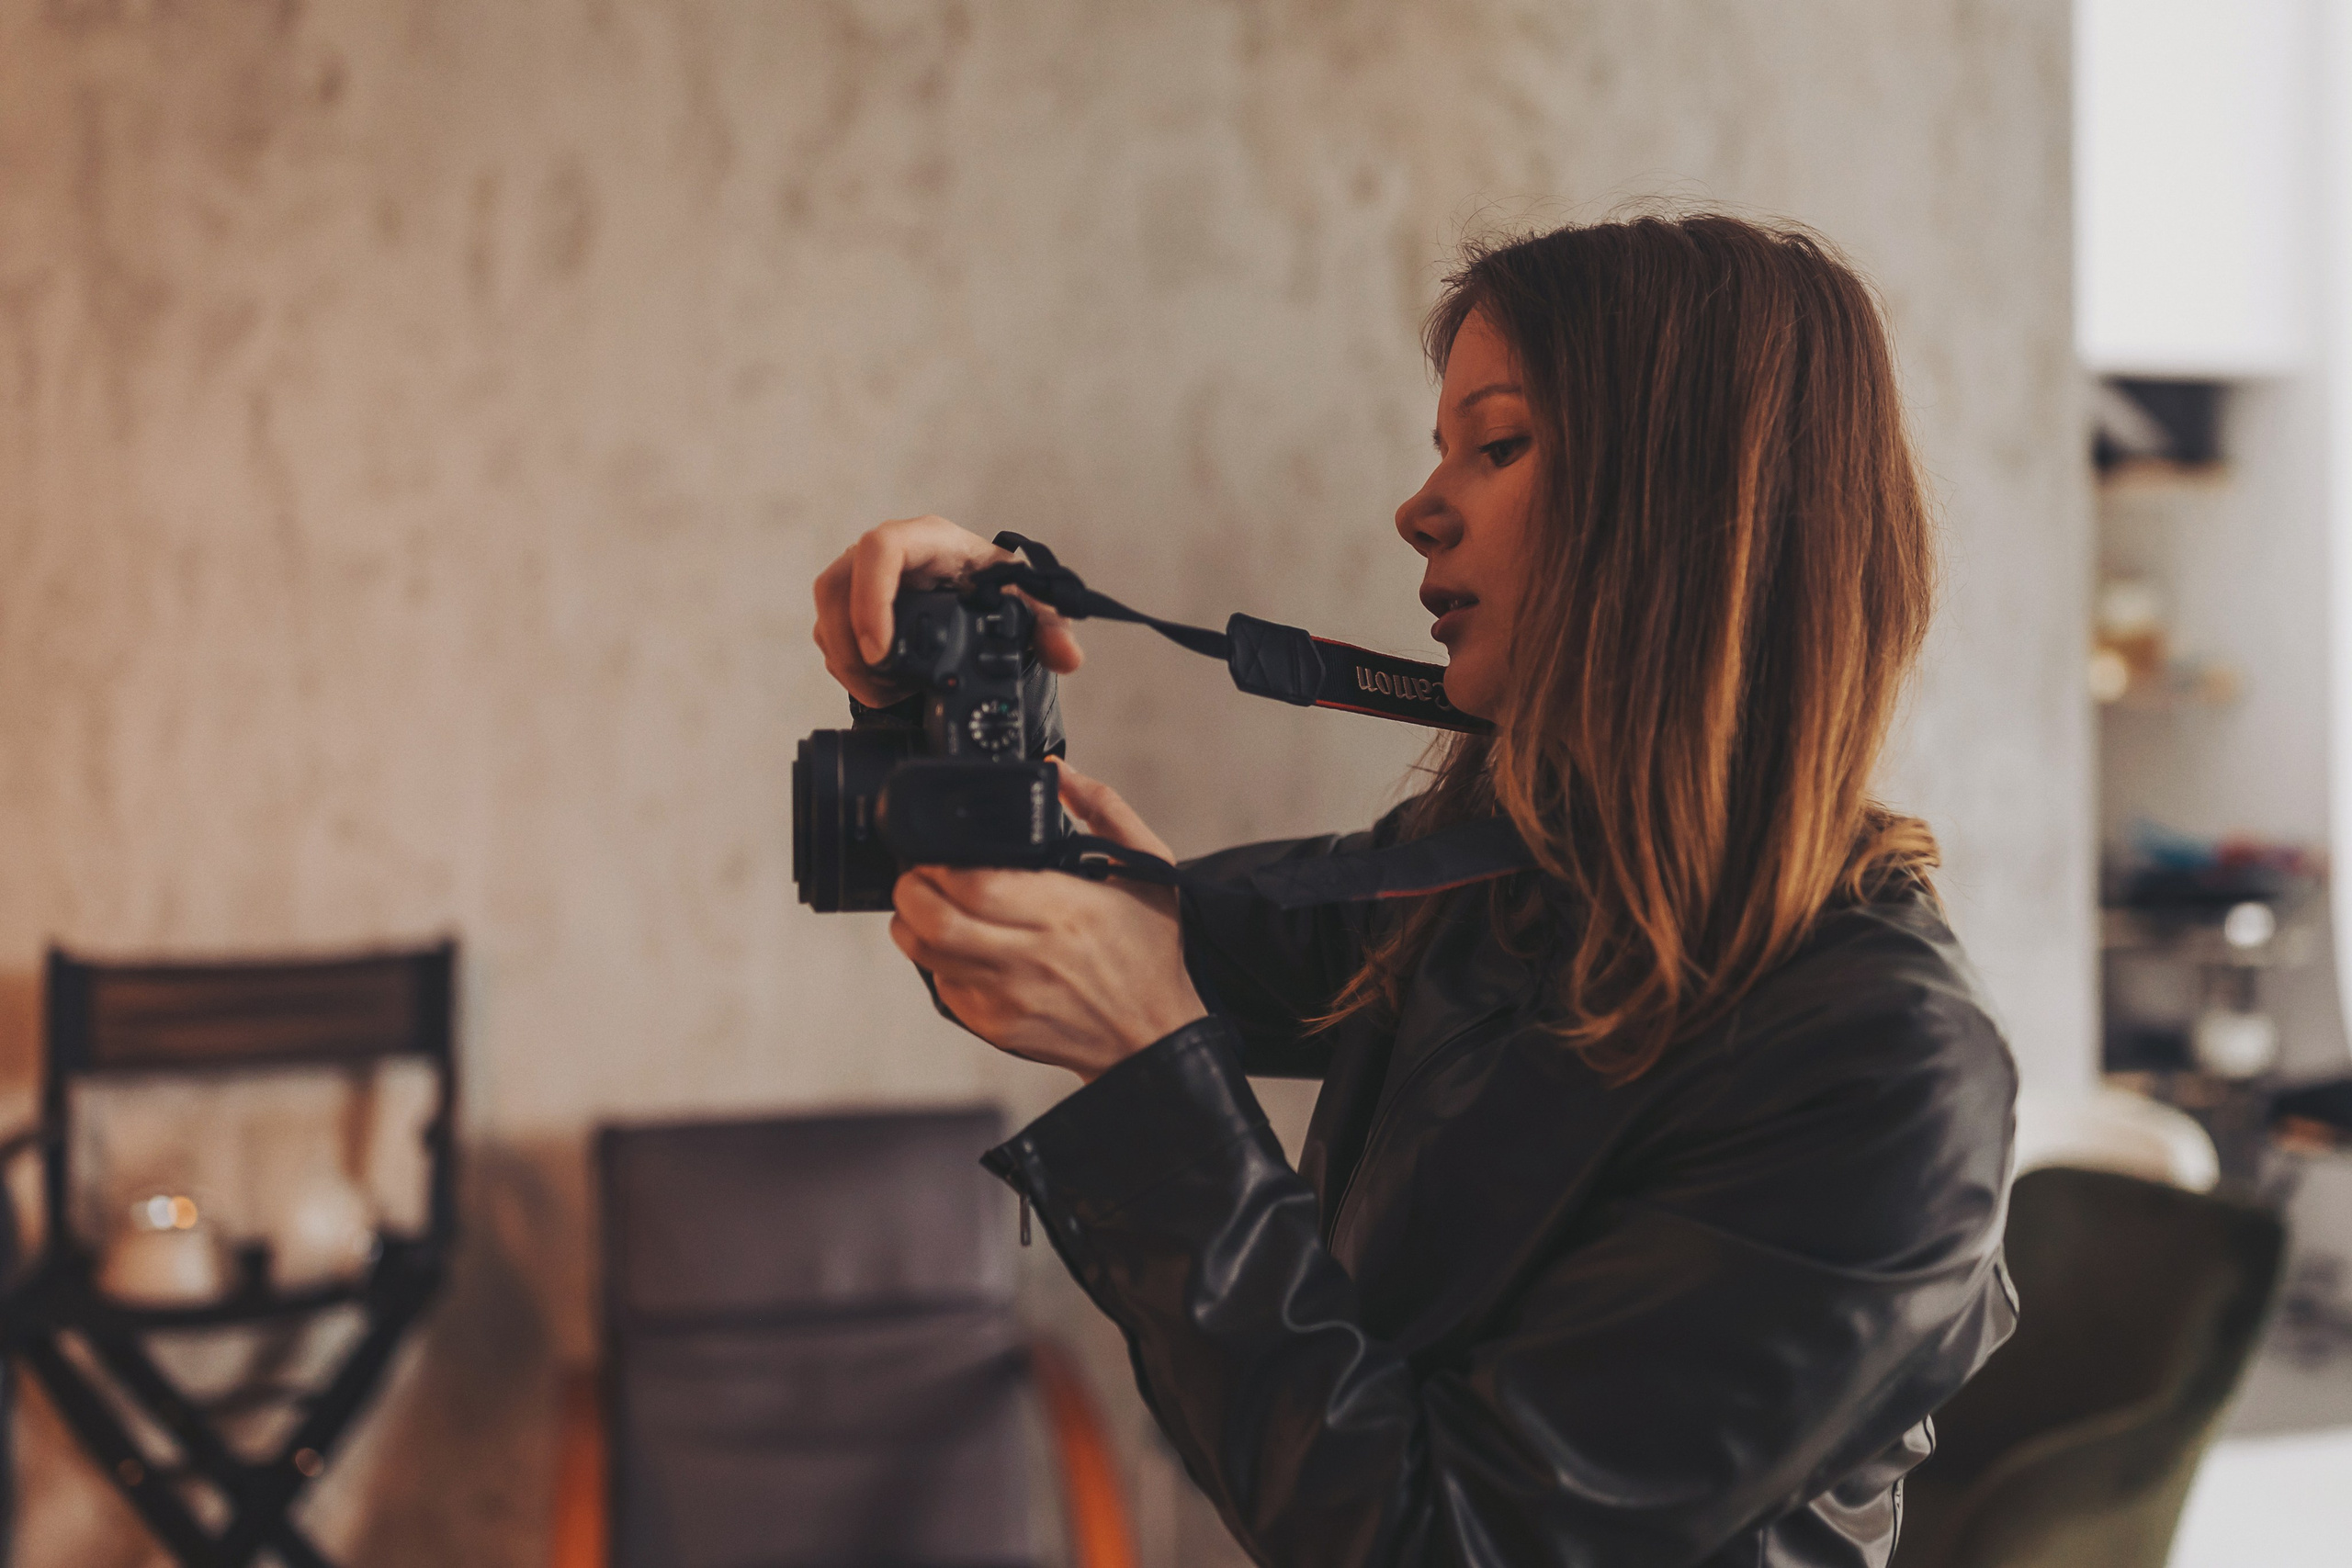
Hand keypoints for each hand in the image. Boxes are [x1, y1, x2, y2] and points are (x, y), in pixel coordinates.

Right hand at [812, 515, 1085, 707]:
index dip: (872, 596)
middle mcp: (886, 554)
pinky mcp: (851, 607)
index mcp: (928, 540)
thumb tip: (1068, 656)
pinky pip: (830, 634)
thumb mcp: (1027, 600)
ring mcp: (861, 578)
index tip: (882, 648)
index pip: (881, 549)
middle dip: (848, 642)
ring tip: (886, 691)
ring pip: (827, 613)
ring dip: (847, 660)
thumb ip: (1049, 625)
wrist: (978, 589)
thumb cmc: (996, 585)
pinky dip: (848, 666)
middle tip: (881, 683)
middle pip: (836, 584)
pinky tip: (880, 687)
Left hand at [889, 761, 1204, 1080]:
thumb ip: (1104, 808)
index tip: (940, 849)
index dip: (941, 862)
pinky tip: (956, 944)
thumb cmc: (1149, 952)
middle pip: (936, 919)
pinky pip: (942, 986)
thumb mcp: (1147, 867)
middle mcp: (1032, 957)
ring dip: (912, 921)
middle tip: (919, 872)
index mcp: (1066, 910)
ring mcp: (1009, 997)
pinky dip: (936, 960)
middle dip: (912, 887)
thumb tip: (1054, 769)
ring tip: (926, 903)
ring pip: (926, 954)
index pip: (974, 883)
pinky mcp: (997, 1026)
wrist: (1154, 1035)